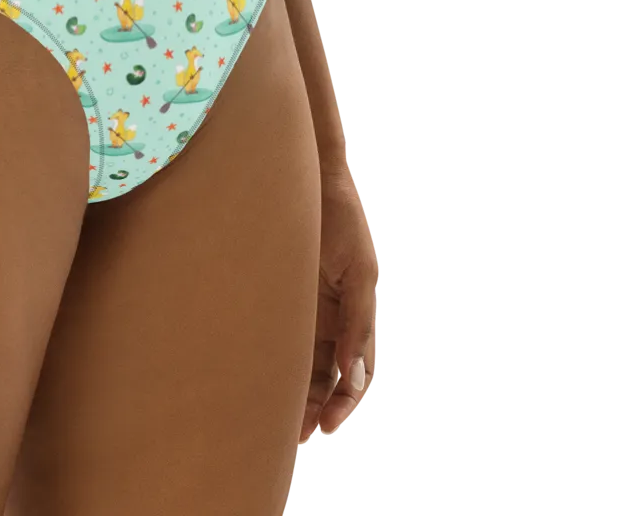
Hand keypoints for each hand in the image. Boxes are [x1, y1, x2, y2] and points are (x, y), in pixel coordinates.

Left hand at [300, 167, 376, 441]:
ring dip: (294, 397)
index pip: (352, 377)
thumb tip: (355, 378)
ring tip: (277, 425)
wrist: (310, 184)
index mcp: (354, 321)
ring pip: (301, 368)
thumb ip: (357, 323)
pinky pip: (276, 341)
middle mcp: (329, 324)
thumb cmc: (341, 224)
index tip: (327, 423)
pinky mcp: (278, 301)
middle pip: (326, 381)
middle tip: (297, 434)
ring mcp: (304, 315)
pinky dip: (273, 368)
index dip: (343, 403)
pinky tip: (258, 388)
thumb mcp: (358, 274)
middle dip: (316, 409)